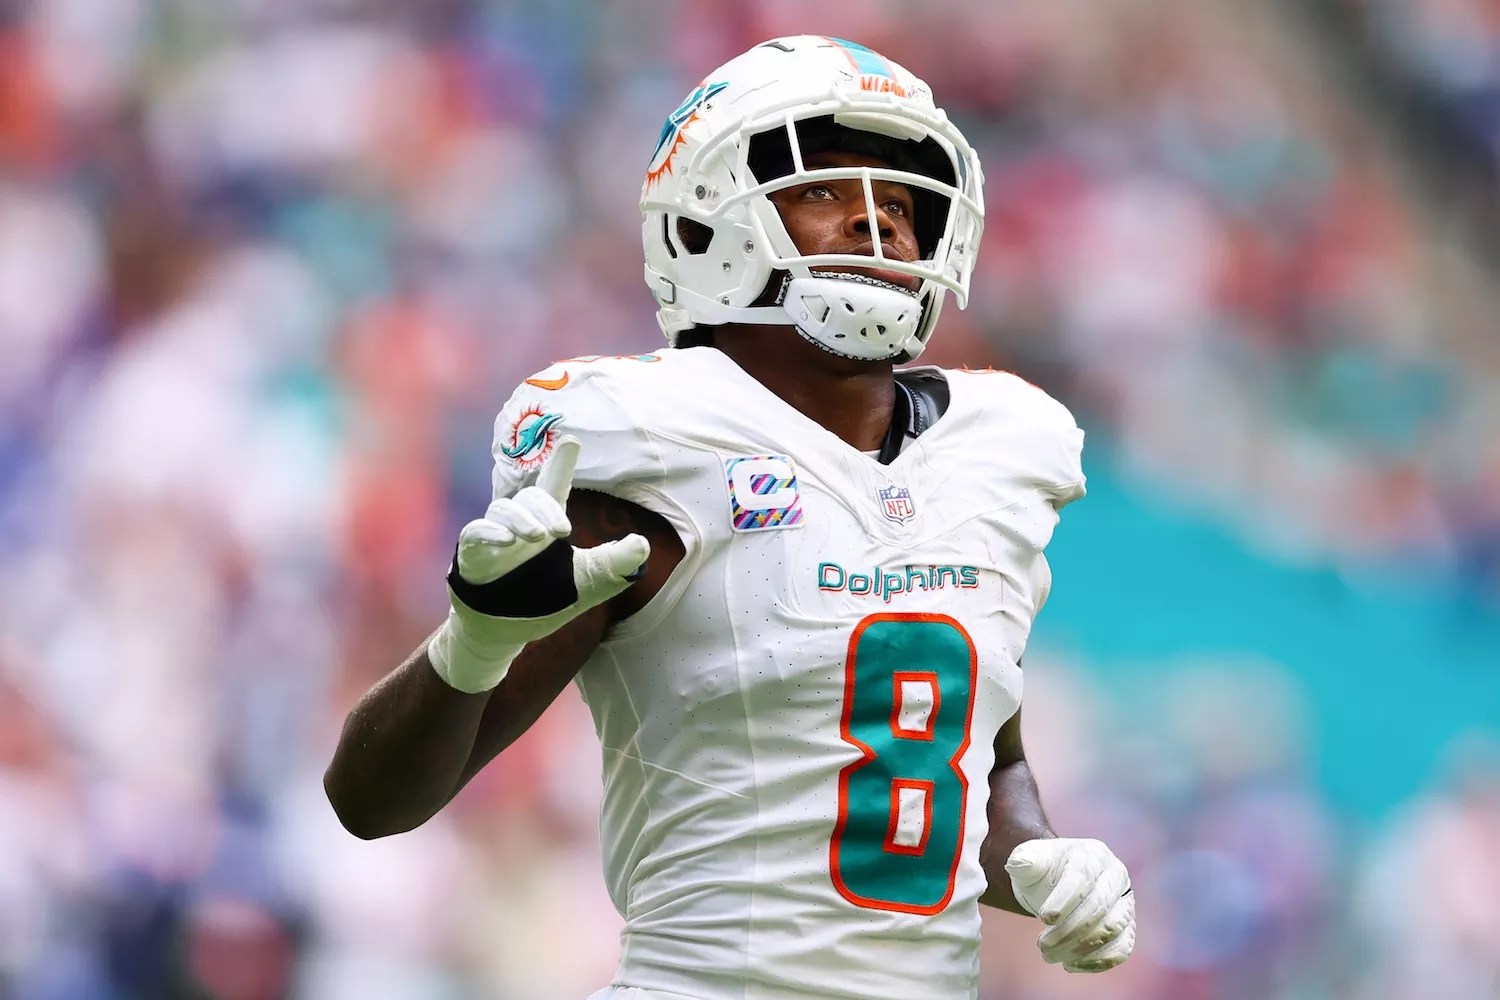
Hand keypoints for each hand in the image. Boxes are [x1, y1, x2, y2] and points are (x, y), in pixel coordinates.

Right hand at [429, 436, 649, 692]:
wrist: (506, 634)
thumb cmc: (545, 601)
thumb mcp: (587, 583)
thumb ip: (613, 564)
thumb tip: (644, 545)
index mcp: (548, 525)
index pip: (555, 487)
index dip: (561, 464)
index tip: (571, 440)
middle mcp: (521, 524)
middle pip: (529, 496)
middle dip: (545, 507)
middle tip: (562, 530)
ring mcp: (494, 537)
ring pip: (503, 509)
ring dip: (521, 519)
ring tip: (538, 536)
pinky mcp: (472, 554)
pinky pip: (475, 533)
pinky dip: (490, 533)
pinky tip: (506, 541)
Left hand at [1005, 838, 1134, 972]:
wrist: (1057, 884)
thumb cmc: (1045, 870)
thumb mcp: (1031, 860)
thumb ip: (1024, 859)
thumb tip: (1019, 863)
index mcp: (1093, 854)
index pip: (1083, 876)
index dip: (1065, 899)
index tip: (1045, 919)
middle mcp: (1116, 876)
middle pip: (1099, 906)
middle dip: (1069, 930)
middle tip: (1042, 946)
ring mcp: (1125, 903)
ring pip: (1111, 929)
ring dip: (1080, 948)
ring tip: (1050, 955)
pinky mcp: (1127, 928)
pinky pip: (1122, 949)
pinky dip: (1098, 962)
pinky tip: (1070, 965)